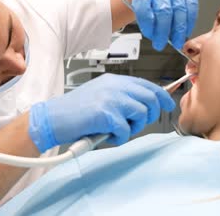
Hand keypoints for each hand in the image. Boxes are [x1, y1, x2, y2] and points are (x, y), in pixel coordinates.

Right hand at [28, 74, 174, 152]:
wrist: (52, 118)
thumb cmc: (73, 112)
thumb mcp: (99, 95)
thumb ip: (119, 97)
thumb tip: (142, 106)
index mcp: (113, 81)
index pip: (146, 84)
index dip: (161, 95)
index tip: (168, 104)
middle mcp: (114, 86)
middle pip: (150, 97)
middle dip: (150, 114)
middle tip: (137, 124)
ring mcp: (111, 99)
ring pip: (141, 113)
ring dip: (132, 127)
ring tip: (116, 130)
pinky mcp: (106, 114)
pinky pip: (126, 130)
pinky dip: (119, 138)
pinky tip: (107, 136)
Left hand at [132, 0, 197, 50]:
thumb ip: (144, 16)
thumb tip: (155, 35)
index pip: (143, 4)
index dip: (147, 22)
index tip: (149, 34)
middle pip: (164, 9)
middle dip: (163, 31)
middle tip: (161, 43)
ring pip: (180, 9)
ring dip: (178, 30)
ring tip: (175, 42)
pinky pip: (192, 6)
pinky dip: (189, 22)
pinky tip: (185, 31)